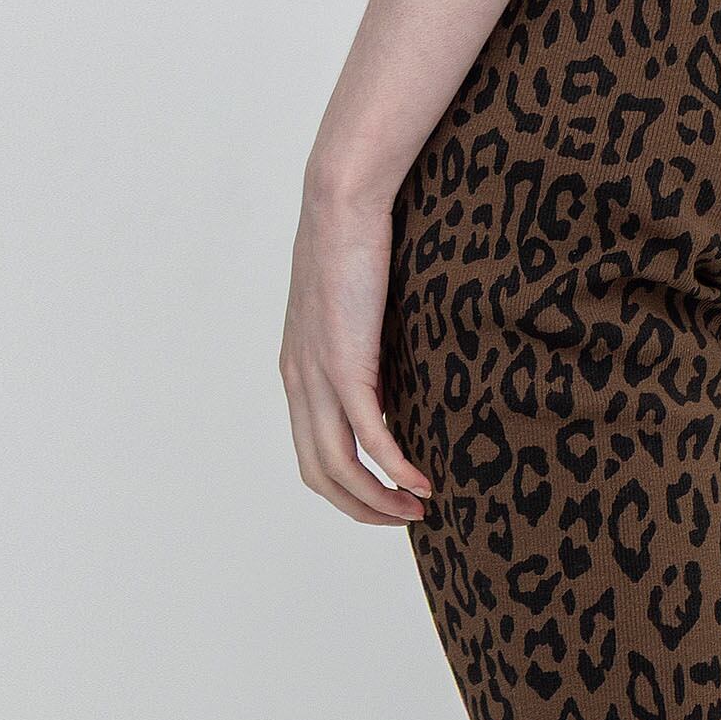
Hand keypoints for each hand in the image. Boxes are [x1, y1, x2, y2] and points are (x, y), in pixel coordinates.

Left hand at [281, 169, 433, 526]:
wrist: (342, 201)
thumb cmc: (357, 244)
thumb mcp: (354, 308)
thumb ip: (364, 348)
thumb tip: (394, 380)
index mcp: (298, 372)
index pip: (312, 454)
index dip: (348, 489)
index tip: (390, 496)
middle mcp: (299, 382)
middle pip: (320, 474)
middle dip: (363, 507)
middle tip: (407, 517)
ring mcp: (317, 376)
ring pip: (339, 466)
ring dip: (379, 498)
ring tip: (418, 508)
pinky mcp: (344, 363)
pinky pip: (368, 436)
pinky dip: (395, 467)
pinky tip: (422, 482)